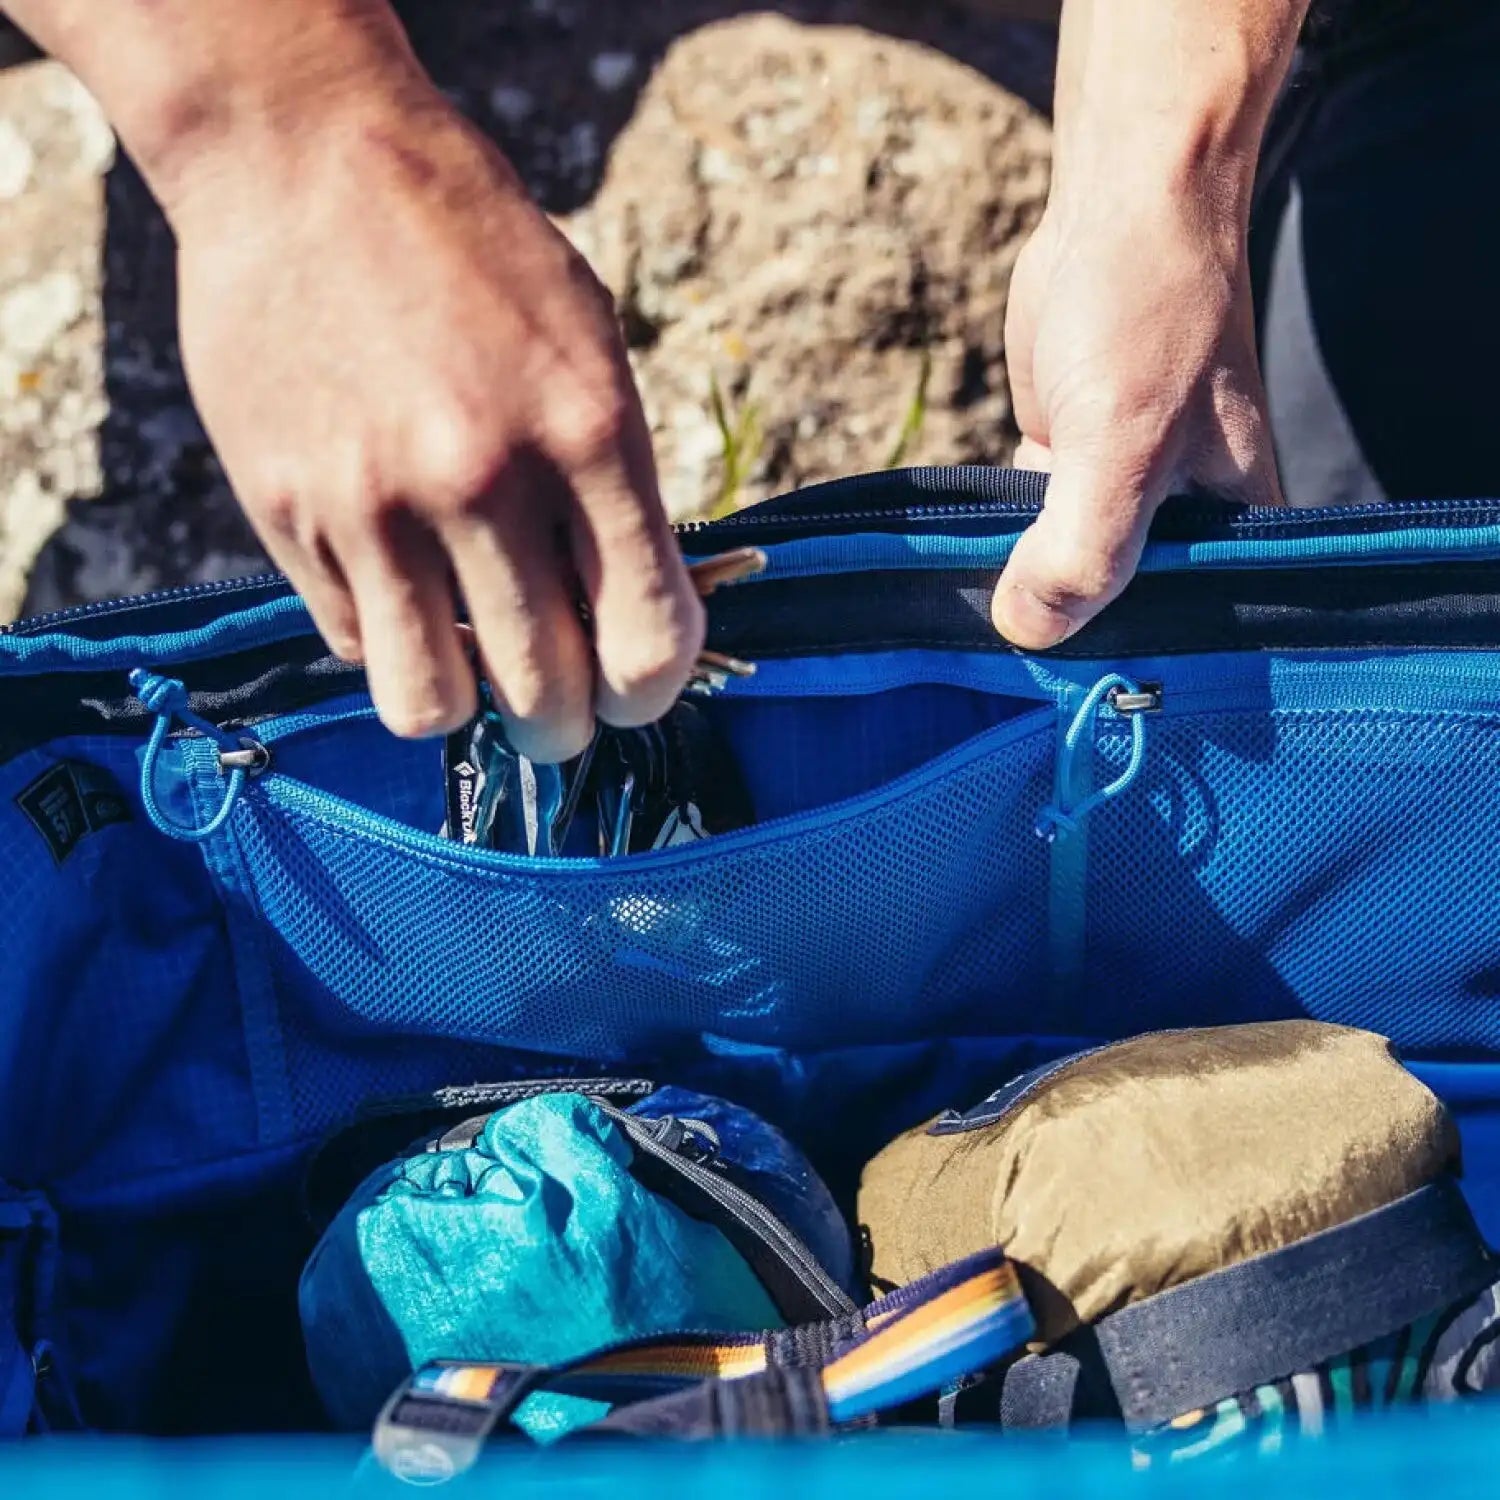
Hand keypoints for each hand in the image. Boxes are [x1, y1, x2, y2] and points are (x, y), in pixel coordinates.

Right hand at [170, 85, 701, 755]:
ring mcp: (374, 501)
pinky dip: (383, 636)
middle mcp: (483, 478)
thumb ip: (615, 493)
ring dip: (463, 704)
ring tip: (468, 658)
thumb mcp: (589, 349)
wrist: (308, 159)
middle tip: (554, 701)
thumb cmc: (477, 257)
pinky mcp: (286, 510)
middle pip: (544, 700)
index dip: (648, 695)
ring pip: (430, 708)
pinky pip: (353, 645)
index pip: (648, 643)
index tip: (631, 690)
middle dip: (562, 726)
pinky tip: (394, 575)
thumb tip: (629, 625)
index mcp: (589, 433)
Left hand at [994, 194, 1281, 649]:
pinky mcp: (1070, 465)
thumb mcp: (1121, 440)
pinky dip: (1002, 549)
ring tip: (970, 642)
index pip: (1188, 633)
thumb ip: (1085, 547)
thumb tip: (1026, 630)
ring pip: (1069, 572)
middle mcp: (1183, 523)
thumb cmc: (1148, 313)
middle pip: (1121, 613)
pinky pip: (1033, 529)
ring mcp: (1124, 494)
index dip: (1132, 670)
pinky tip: (959, 582)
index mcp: (1231, 532)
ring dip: (1026, 595)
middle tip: (1003, 688)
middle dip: (1068, 640)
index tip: (1068, 704)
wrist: (1124, 205)